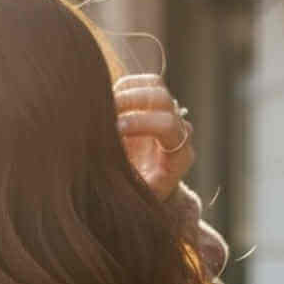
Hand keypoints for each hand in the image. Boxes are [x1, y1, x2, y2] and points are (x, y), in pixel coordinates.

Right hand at [114, 74, 192, 201]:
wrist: (144, 192)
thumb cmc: (137, 198)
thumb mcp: (133, 195)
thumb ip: (127, 173)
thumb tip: (107, 147)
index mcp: (179, 156)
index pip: (167, 126)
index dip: (141, 123)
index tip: (116, 130)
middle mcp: (178, 130)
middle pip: (163, 99)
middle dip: (133, 100)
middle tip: (107, 109)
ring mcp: (168, 115)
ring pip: (155, 86)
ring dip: (127, 90)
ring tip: (104, 103)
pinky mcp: (153, 106)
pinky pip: (142, 84)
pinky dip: (122, 88)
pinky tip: (105, 100)